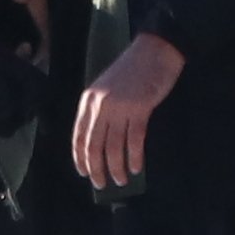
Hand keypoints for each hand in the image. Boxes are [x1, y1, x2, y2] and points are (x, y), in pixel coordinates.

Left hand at [72, 33, 186, 194]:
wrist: (155, 50)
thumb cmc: (132, 69)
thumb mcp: (107, 88)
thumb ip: (100, 110)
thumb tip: (99, 141)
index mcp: (89, 100)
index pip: (79, 136)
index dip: (80, 158)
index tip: (84, 173)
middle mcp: (100, 104)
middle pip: (94, 145)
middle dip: (96, 168)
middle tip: (101, 184)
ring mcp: (120, 106)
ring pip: (113, 146)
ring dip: (116, 167)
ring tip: (120, 181)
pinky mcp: (140, 108)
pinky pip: (134, 140)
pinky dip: (134, 157)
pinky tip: (136, 168)